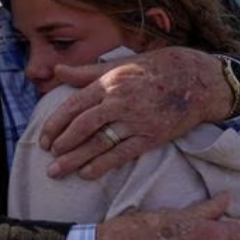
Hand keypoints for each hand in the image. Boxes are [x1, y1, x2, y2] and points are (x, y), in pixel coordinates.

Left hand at [40, 47, 232, 179]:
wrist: (196, 81)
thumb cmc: (156, 69)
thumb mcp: (120, 64)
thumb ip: (87, 73)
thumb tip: (57, 71)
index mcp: (110, 82)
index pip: (74, 105)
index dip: (56, 124)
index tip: (44, 138)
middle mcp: (120, 101)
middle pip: (83, 126)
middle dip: (62, 144)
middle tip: (48, 159)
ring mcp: (136, 121)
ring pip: (99, 143)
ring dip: (76, 159)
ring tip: (57, 171)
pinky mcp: (150, 137)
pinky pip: (122, 154)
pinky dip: (103, 165)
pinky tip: (87, 174)